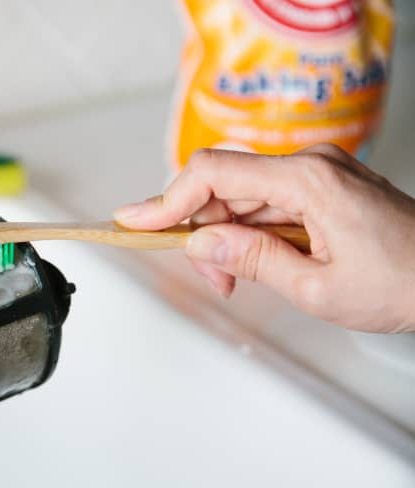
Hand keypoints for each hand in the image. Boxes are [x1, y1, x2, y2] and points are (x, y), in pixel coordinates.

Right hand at [114, 143, 414, 332]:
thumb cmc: (405, 282)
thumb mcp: (315, 286)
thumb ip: (250, 259)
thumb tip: (199, 243)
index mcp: (307, 180)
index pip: (214, 174)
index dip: (166, 198)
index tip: (135, 221)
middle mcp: (311, 165)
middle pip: (224, 186)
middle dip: (203, 231)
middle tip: (212, 278)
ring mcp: (318, 173)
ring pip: (242, 197)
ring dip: (227, 237)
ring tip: (236, 279)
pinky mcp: (322, 187)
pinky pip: (267, 201)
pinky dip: (251, 232)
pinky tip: (255, 262)